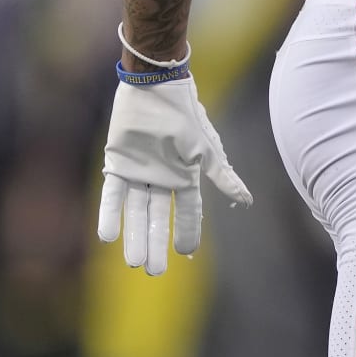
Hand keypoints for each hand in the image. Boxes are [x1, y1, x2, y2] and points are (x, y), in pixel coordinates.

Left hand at [98, 77, 252, 274]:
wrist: (156, 84)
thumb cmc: (186, 113)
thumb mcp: (207, 147)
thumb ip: (223, 176)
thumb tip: (247, 200)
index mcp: (184, 174)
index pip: (188, 209)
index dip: (187, 230)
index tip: (186, 253)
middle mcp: (161, 177)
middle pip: (158, 217)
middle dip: (156, 243)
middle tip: (154, 271)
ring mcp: (139, 172)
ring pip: (136, 211)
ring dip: (135, 236)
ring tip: (134, 263)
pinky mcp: (118, 163)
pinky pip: (112, 194)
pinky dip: (110, 214)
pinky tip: (108, 236)